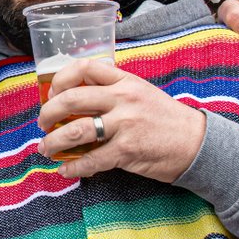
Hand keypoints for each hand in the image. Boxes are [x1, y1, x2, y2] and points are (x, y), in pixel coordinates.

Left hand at [37, 59, 205, 182]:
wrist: (196, 143)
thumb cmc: (165, 119)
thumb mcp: (140, 93)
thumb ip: (112, 92)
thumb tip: (73, 101)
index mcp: (125, 81)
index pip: (84, 68)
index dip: (60, 79)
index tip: (52, 94)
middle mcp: (123, 98)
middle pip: (71, 99)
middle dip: (47, 113)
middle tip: (42, 124)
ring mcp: (125, 124)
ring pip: (75, 130)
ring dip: (53, 142)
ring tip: (46, 148)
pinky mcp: (127, 150)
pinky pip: (91, 160)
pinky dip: (73, 167)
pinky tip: (66, 170)